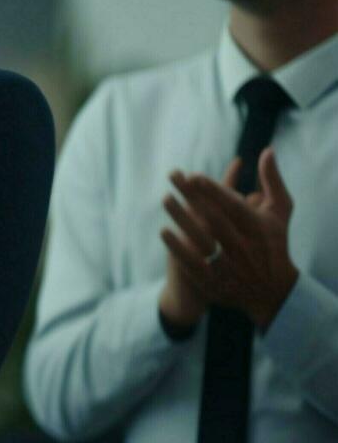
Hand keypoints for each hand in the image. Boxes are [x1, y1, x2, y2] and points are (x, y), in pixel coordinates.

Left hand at [161, 149, 299, 329]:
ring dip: (181, 218)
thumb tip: (267, 150)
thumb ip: (273, 182)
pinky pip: (192, 263)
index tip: (194, 175)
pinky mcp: (214, 282)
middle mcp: (243, 247)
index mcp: (258, 229)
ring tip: (165, 198)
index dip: (214, 191)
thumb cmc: (272, 243)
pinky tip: (164, 231)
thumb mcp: (279, 213)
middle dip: (191, 197)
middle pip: (213, 219)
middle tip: (172, 177)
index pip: (234, 207)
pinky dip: (178, 247)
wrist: (270, 291)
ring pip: (201, 239)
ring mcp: (228, 266)